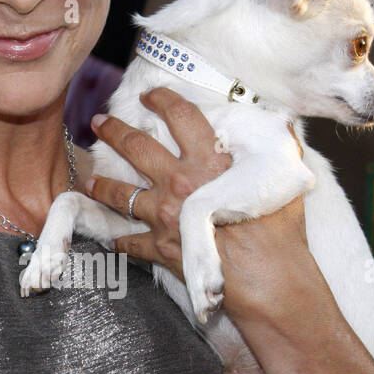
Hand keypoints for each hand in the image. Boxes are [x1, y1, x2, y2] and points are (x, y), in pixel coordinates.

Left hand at [84, 85, 311, 322]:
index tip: (149, 95)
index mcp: (209, 160)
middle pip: (137, 147)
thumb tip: (282, 121)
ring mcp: (165, 216)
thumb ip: (280, 145)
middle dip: (114, 130)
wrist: (267, 278)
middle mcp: (180, 183)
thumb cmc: (279, 230)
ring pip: (120, 193)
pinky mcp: (159, 248)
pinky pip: (130, 242)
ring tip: (88, 179)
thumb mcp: (285, 177)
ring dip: (100, 183)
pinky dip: (121, 240)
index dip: (161, 99)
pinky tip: (114, 238)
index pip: (180, 116)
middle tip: (99, 122)